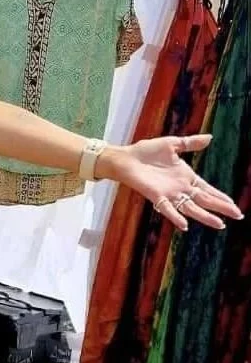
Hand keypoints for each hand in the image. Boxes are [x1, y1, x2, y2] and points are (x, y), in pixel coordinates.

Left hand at [105, 134, 242, 231]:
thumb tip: (210, 137)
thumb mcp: (173, 144)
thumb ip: (191, 143)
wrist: (126, 157)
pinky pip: (167, 208)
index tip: (235, 205)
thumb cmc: (146, 151)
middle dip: (221, 208)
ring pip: (191, 208)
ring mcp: (169, 194)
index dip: (221, 197)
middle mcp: (180, 188)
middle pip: (205, 200)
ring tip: (219, 224)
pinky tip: (185, 225)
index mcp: (186, 177)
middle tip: (237, 215)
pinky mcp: (156, 196)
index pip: (208, 190)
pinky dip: (176, 217)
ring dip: (205, 216)